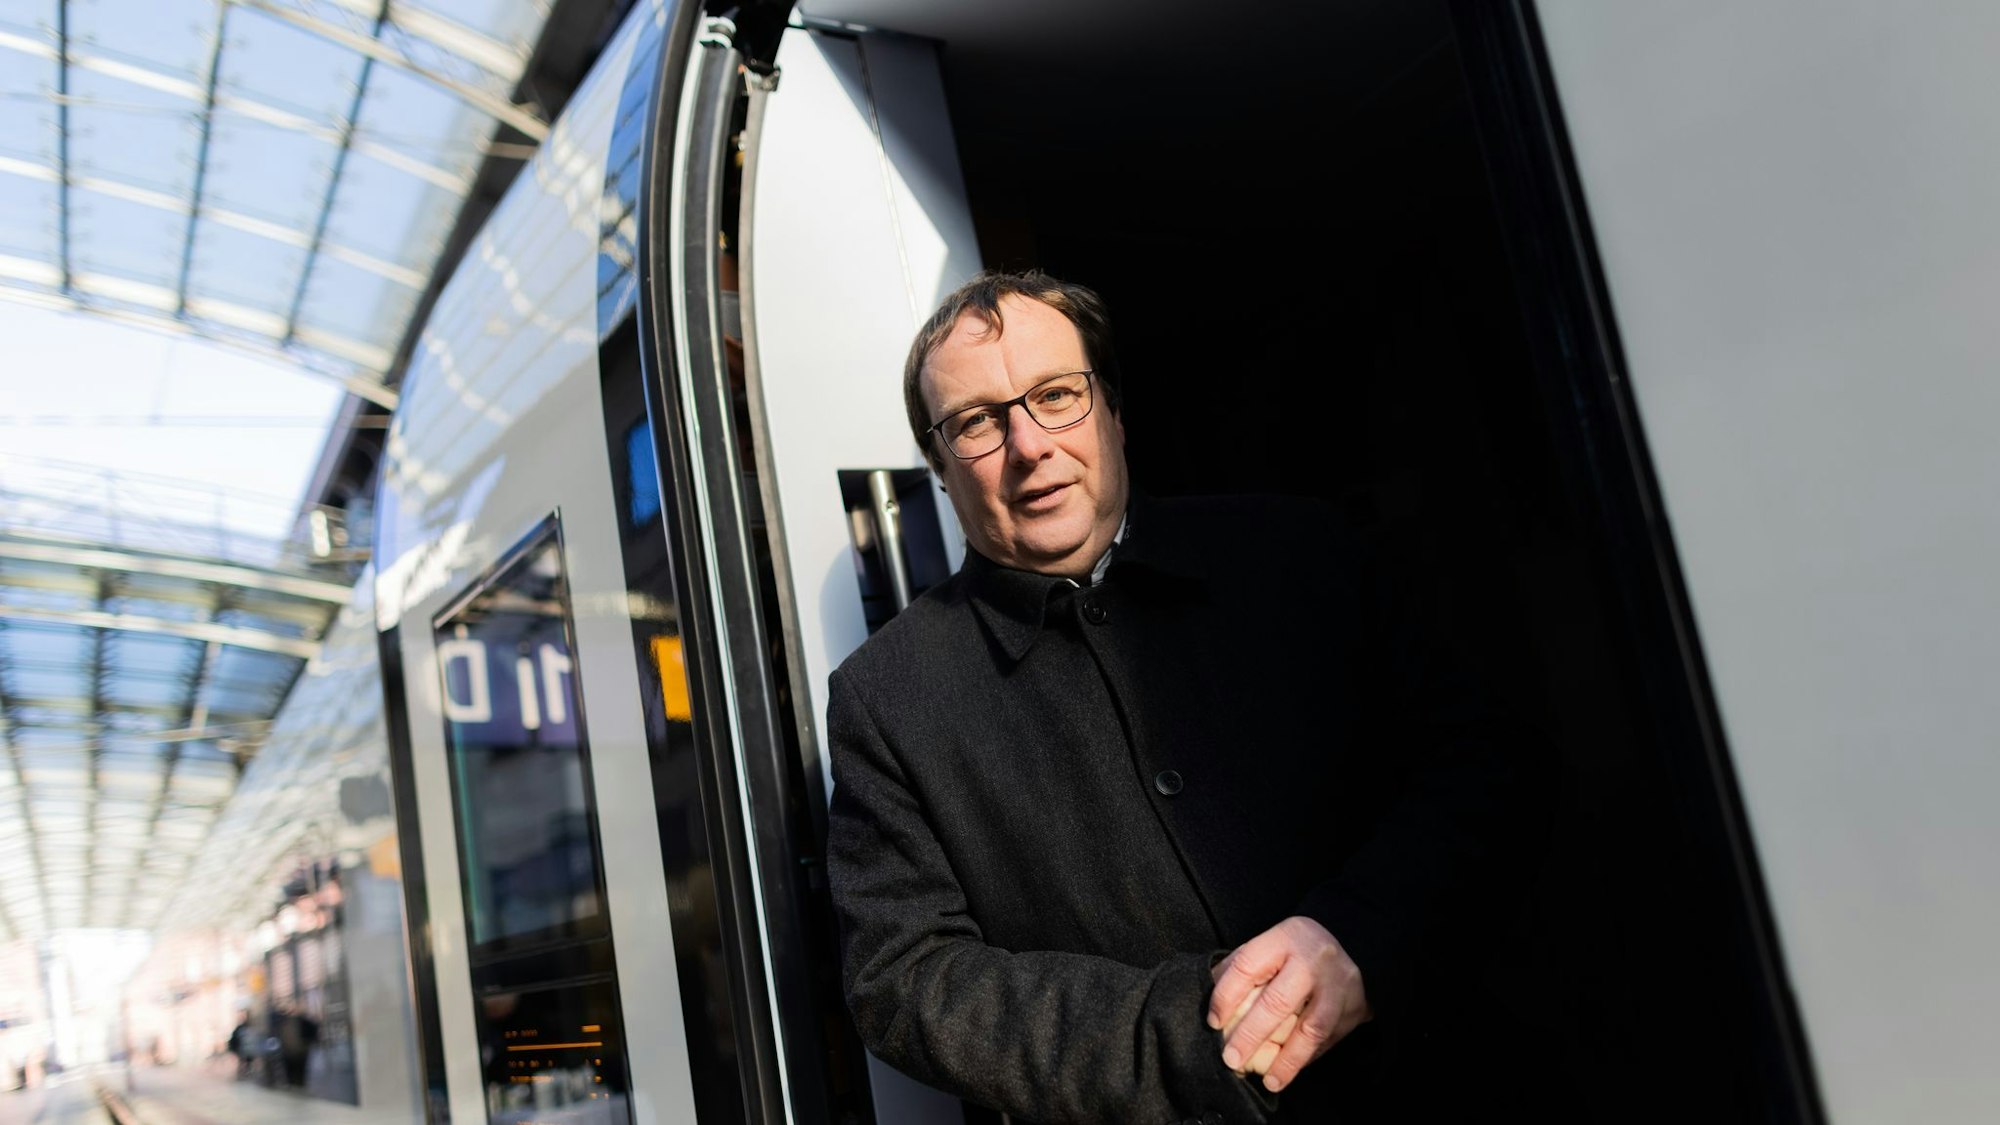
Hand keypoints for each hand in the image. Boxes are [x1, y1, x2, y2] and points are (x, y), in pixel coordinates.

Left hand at [1207, 916, 1369, 1091]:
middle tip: (1231, 1059)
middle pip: (1278, 1002)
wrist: (1354, 942)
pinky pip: (1328, 1040)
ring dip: (1287, 1060)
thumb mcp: (1269, 945)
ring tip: (1269, 1081)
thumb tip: (1210, 1001)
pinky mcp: (1355, 1007)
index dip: (1225, 996)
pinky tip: (1289, 1071)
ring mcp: (1338, 985)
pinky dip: (1306, 1059)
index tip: (1213, 1022)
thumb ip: (1241, 968)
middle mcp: (1313, 960)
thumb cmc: (1296, 950)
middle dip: (1251, 1035)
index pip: (1247, 967)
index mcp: (1284, 938)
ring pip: (1311, 1029)